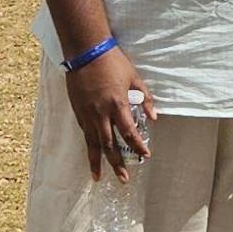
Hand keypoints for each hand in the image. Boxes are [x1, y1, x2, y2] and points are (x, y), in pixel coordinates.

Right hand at [66, 48, 150, 177]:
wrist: (86, 52)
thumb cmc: (113, 62)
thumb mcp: (134, 77)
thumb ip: (145, 98)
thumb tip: (154, 117)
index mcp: (118, 105)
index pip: (129, 132)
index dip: (138, 146)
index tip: (145, 156)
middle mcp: (101, 113)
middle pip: (110, 145)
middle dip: (117, 164)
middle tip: (123, 179)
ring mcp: (87, 114)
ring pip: (93, 144)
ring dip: (97, 162)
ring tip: (98, 178)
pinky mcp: (78, 112)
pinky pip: (84, 133)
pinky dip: (89, 145)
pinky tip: (91, 154)